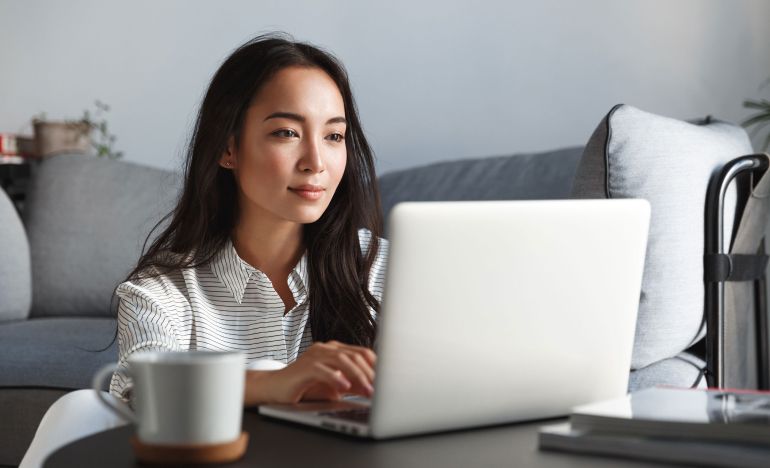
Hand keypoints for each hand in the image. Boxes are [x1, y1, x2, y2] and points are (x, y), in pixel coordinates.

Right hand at [244, 341, 375, 404]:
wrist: (275, 388)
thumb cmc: (304, 386)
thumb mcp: (334, 385)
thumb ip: (352, 384)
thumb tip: (373, 388)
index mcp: (335, 350)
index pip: (362, 353)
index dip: (376, 366)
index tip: (387, 380)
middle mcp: (326, 349)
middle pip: (355, 355)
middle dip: (370, 373)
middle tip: (379, 389)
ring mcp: (315, 355)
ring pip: (342, 360)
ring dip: (358, 376)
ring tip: (367, 391)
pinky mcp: (304, 367)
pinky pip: (323, 369)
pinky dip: (336, 378)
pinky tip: (344, 388)